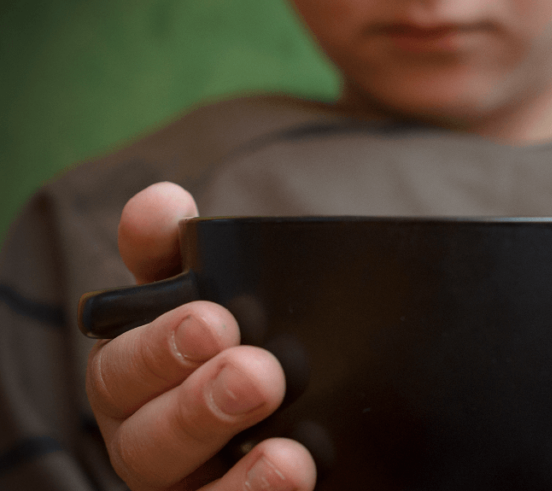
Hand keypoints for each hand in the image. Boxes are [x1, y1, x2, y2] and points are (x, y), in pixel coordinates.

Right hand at [85, 182, 316, 490]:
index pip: (125, 363)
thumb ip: (182, 253)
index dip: (159, 341)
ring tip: (289, 456)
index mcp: (139, 376)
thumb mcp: (216, 293)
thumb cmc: (243, 338)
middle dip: (198, 403)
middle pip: (148, 435)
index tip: (215, 316)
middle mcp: (154, 437)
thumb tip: (159, 202)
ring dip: (238, 477)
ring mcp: (192, 484)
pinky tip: (296, 476)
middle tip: (258, 373)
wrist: (313, 411)